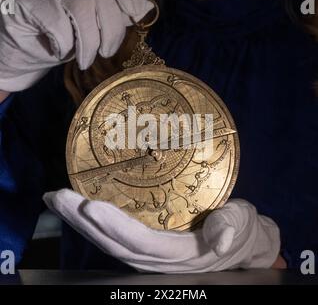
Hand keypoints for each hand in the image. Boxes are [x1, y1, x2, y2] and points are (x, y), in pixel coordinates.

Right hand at [0, 0, 152, 91]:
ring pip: (81, 7)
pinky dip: (64, 46)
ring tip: (85, 60)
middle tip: (107, 52)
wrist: (29, 43)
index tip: (135, 13)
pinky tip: (60, 51)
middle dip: (111, 31)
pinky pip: (57, 25)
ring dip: (88, 43)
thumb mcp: (97, 22)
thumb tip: (144, 7)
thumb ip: (118, 12)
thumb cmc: (68, 33)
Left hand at [43, 189, 280, 272]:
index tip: (89, 206)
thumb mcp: (242, 225)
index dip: (115, 227)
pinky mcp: (146, 245)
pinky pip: (114, 235)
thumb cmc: (241, 231)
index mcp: (180, 254)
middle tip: (56, 198)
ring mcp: (149, 253)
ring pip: (108, 241)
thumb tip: (221, 240)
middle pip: (113, 243)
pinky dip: (93, 223)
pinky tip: (78, 208)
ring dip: (80, 221)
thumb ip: (231, 228)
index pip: (141, 243)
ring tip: (56, 200)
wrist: (240, 243)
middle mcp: (158, 258)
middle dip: (82, 221)